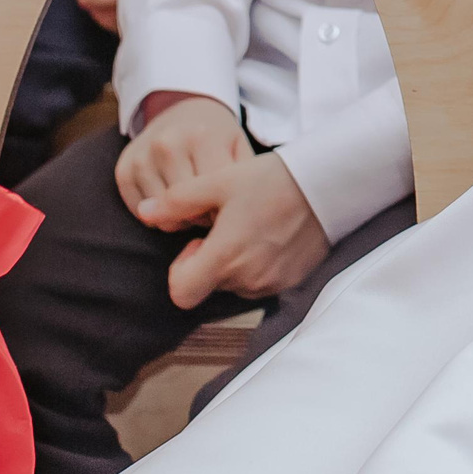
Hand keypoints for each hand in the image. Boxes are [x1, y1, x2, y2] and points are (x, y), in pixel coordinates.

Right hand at [115, 94, 249, 224]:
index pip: (211, 196)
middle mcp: (167, 144)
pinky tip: (169, 202)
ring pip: (160, 214)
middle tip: (208, 209)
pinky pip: (138, 211)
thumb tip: (241, 215)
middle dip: (199, 217)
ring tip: (190, 205)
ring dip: (177, 219)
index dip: (221, 211)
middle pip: (184, 208)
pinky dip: (155, 216)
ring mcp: (142, 156)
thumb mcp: (237, 146)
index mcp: (201, 137)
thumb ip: (241, 177)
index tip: (226, 208)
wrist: (181, 107)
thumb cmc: (215, 135)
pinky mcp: (123, 169)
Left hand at [152, 153, 330, 310]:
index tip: (198, 242)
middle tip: (228, 222)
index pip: (181, 294)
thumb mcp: (218, 182)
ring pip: (235, 284)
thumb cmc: (271, 179)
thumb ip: (177, 201)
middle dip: (210, 258)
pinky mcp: (290, 283)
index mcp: (225, 257)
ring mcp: (271, 285)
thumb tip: (144, 213)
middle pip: (209, 285)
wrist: (328, 184)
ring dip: (234, 262)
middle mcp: (247, 280)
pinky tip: (270, 233)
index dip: (180, 270)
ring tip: (251, 224)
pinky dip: (258, 264)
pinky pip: (260, 283)